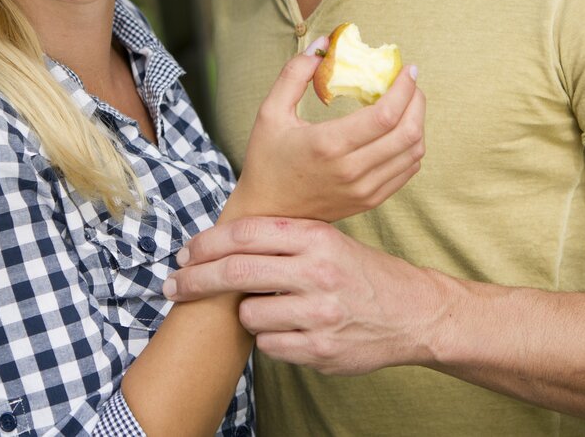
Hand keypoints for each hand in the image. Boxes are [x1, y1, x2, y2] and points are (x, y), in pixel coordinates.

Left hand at [164, 217, 446, 375]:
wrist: (411, 311)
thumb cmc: (357, 271)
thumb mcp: (324, 239)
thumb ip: (279, 237)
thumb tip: (217, 239)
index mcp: (313, 237)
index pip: (244, 234)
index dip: (207, 244)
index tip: (185, 253)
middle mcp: (316, 272)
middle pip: (235, 273)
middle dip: (195, 280)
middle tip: (173, 285)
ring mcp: (320, 313)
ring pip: (249, 314)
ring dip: (246, 313)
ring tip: (270, 307)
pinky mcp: (321, 350)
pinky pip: (268, 345)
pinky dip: (270, 338)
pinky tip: (290, 328)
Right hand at [226, 46, 425, 222]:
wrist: (268, 213)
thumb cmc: (266, 159)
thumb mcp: (270, 111)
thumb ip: (295, 73)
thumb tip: (322, 43)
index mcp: (328, 145)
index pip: (385, 115)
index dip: (404, 89)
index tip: (407, 69)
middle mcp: (352, 170)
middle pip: (408, 133)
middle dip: (417, 101)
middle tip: (410, 83)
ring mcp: (364, 190)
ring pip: (413, 153)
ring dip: (417, 123)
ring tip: (407, 103)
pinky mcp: (370, 200)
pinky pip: (407, 171)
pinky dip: (412, 146)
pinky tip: (400, 130)